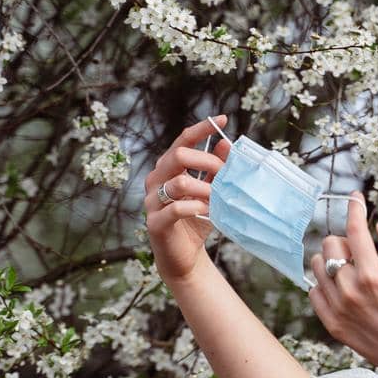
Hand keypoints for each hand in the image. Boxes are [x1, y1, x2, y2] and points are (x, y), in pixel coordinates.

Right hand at [144, 115, 231, 283]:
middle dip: (207, 161)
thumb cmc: (197, 220)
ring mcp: (151, 201)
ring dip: (205, 188)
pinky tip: (209, 211)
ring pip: (178, 182)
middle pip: (178, 156)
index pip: (182, 141)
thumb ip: (216, 170)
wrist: (185, 257)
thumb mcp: (211, 192)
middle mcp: (155, 180)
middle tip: (225, 175)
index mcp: (168, 169)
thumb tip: (226, 143)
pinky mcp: (155, 223)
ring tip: (219, 198)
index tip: (224, 120)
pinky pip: (176, 208)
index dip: (201, 129)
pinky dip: (197, 207)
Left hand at [308, 191, 377, 377]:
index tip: (355, 196)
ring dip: (333, 261)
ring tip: (353, 270)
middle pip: (330, 244)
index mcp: (373, 275)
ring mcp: (338, 308)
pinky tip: (345, 289)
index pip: (355, 230)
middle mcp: (350, 290)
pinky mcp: (332, 324)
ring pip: (317, 267)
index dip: (355, 208)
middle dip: (346, 240)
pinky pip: (314, 291)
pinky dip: (327, 284)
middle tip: (362, 251)